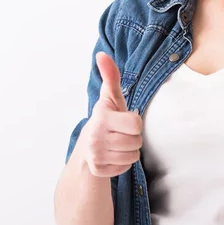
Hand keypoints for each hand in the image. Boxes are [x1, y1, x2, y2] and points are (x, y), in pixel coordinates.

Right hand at [79, 52, 142, 177]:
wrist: (87, 145)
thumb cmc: (107, 118)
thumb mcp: (111, 98)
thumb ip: (111, 76)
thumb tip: (102, 54)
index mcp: (102, 118)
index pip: (136, 125)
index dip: (135, 123)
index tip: (125, 120)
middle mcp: (96, 137)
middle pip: (136, 142)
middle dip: (133, 137)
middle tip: (121, 133)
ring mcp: (96, 155)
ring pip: (133, 156)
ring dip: (129, 150)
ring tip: (118, 143)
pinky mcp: (98, 170)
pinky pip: (125, 168)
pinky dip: (122, 163)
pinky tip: (113, 155)